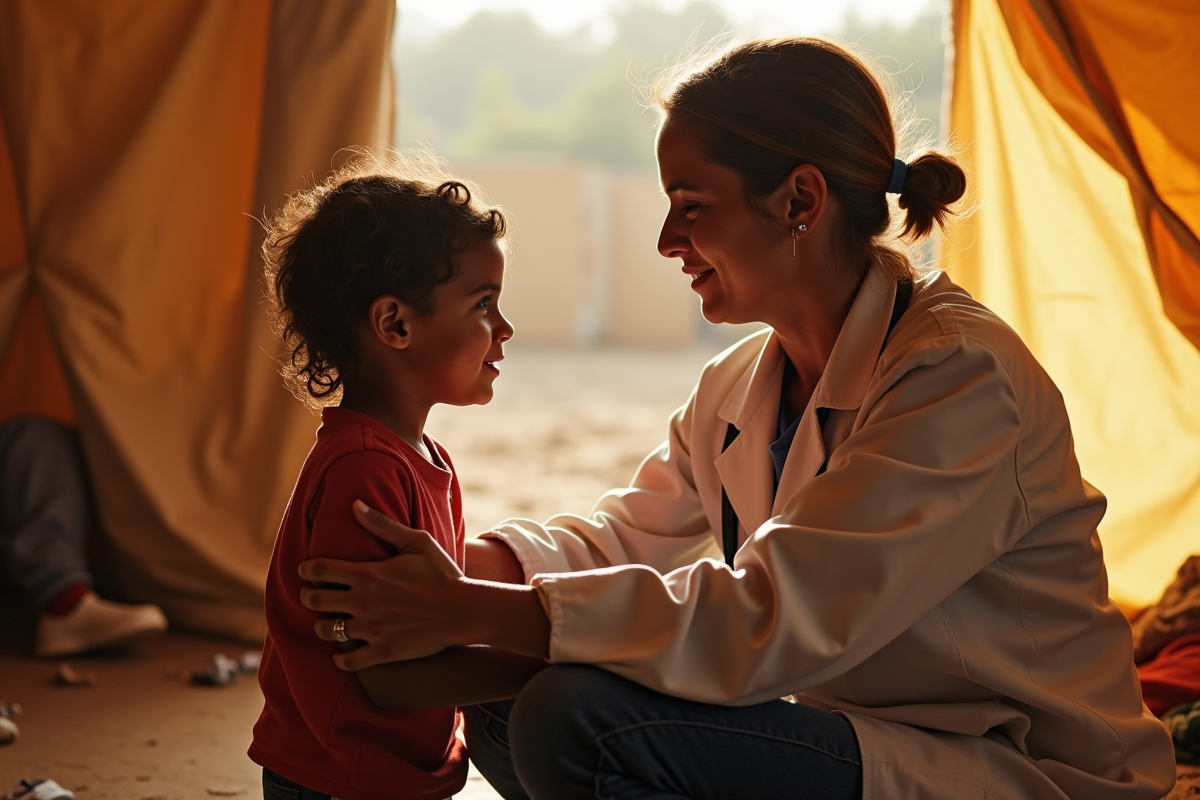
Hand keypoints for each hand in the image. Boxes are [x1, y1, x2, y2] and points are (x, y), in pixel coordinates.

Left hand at [299, 500, 471, 668]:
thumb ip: (382, 524)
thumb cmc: (442, 573)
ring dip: (322, 626)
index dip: (307, 569)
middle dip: (308, 596)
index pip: (321, 570)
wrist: (463, 611)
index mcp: (368, 574)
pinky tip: (341, 655)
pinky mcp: (383, 651)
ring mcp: (371, 630)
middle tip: (311, 596)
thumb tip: (355, 505)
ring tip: (326, 623)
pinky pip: (349, 661)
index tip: (306, 570)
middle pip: (316, 601)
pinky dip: (340, 660)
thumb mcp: (417, 542)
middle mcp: (363, 602)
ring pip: (327, 630)